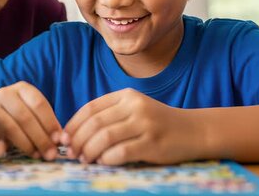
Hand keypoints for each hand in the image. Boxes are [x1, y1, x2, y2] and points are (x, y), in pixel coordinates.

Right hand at [0, 81, 61, 159]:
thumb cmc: (20, 116)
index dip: (49, 123)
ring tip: (37, 155)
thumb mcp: (34, 114)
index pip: (38, 104)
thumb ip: (47, 125)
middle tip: (51, 153)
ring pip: (11, 127)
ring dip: (27, 144)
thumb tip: (61, 141)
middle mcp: (5, 93)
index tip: (59, 140)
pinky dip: (9, 146)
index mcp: (22, 88)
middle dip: (40, 137)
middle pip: (25, 117)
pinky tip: (20, 154)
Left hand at [62, 88, 201, 164]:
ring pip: (105, 138)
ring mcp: (145, 124)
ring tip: (85, 159)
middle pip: (95, 123)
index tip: (64, 138)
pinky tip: (103, 162)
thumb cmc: (158, 123)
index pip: (91, 108)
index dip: (73, 124)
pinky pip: (121, 152)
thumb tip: (75, 133)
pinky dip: (107, 159)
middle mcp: (135, 106)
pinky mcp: (152, 143)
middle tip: (72, 153)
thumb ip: (110, 116)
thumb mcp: (134, 110)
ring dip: (89, 151)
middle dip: (78, 140)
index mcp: (127, 95)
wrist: (195, 131)